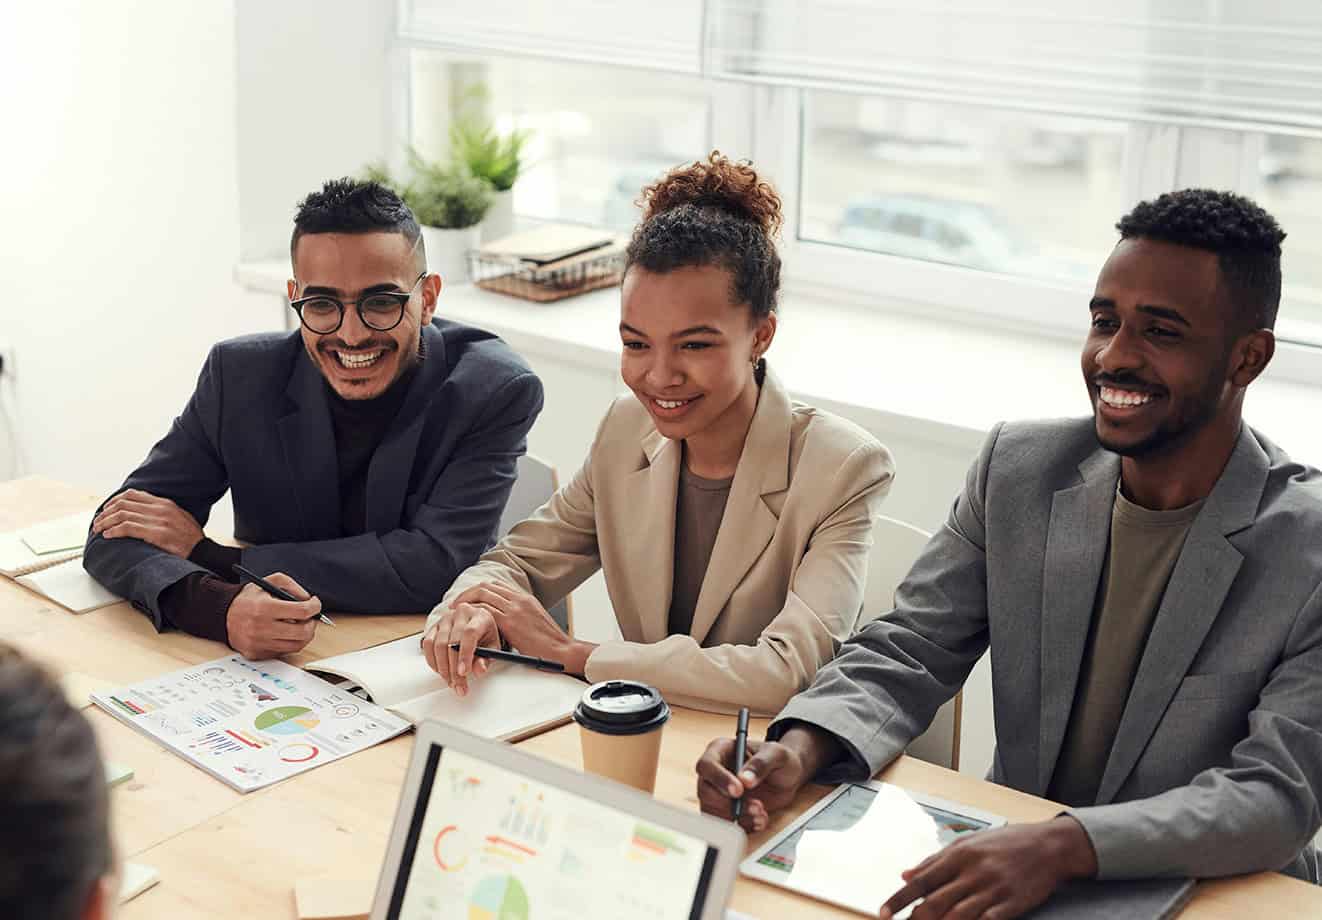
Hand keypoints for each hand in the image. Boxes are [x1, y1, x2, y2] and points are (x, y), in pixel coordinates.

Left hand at [92, 489, 203, 557]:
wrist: (203, 551)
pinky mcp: (156, 534)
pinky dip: (114, 531)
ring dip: (106, 522)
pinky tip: (108, 535)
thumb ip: (162, 512)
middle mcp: (160, 509)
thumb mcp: (179, 518)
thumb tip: (142, 514)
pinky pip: (128, 528)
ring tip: (98, 530)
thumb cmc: (190, 538)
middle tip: (97, 522)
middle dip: (106, 512)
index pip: (132, 494)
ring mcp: (158, 520)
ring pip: (122, 515)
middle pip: (124, 504)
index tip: (107, 510)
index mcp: (165, 503)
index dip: (114, 501)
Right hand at [225, 572, 320, 659]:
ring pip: (296, 645)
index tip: (315, 604)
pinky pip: (283, 652)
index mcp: (265, 608)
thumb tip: (309, 600)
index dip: (315, 607)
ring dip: (304, 635)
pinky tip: (285, 633)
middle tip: (310, 618)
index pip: (302, 611)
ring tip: (300, 625)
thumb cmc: (249, 598)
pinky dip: (289, 643)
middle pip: (302, 632)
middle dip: (312, 624)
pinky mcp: (256, 654)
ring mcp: (258, 643)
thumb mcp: (269, 582)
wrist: (223, 614)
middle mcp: (261, 628)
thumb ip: (292, 587)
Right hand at [421, 601, 500, 696]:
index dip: (465, 655)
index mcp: (479, 616)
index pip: (469, 634)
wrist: (477, 624)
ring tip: (451, 682)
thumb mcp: (493, 647)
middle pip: (451, 642)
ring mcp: (445, 619)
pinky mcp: (433, 626)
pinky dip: (432, 661)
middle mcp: (460, 614)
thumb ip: (487, 659)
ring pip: (437, 645)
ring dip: (442, 668)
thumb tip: (479, 670)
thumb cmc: (486, 635)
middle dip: (453, 669)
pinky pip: (428, 645)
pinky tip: (441, 671)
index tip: (464, 673)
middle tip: (459, 686)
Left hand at [453, 582, 595, 676]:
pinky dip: (472, 614)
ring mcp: (515, 609)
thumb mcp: (535, 622)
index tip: (468, 598)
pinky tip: (465, 622)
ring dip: (466, 602)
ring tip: (456, 612)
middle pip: (486, 586)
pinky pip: (485, 612)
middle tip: (456, 604)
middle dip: (468, 593)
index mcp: (525, 598)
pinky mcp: (511, 622)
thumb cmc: (550, 643)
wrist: (562, 650)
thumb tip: (503, 622)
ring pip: (483, 595)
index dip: (479, 590)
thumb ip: (520, 617)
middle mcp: (519, 599)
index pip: (496, 585)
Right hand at [695, 726, 841, 832]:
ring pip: (713, 811)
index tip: (739, 791)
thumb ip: (761, 763)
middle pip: (705, 792)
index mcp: (721, 751)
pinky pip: (725, 824)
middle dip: (730, 804)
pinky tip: (759, 821)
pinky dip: (743, 826)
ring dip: (738, 817)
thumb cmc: (779, 759)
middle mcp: (715, 772)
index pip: (707, 765)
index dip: (719, 779)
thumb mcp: (776, 754)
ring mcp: (718, 793)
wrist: (788, 777)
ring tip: (761, 814)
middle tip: (757, 806)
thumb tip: (744, 779)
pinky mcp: (725, 810)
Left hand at [879, 816, 1097, 919]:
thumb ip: (934, 861)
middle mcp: (972, 872)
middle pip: (936, 902)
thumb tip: (905, 875)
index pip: (921, 880)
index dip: (899, 899)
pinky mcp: (1011, 904)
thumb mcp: (966, 844)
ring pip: (957, 915)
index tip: (882, 913)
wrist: (1048, 845)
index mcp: (958, 856)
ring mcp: (992, 889)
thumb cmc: (1004, 843)